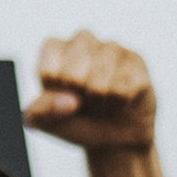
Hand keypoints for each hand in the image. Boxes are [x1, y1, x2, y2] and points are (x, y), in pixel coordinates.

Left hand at [23, 30, 155, 150]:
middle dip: (78, 97)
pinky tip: (120, 100)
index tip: (60, 96)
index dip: (56, 93)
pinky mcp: (135, 59)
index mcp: (53, 50)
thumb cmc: (72, 122)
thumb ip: (41, 111)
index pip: (48, 69)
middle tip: (82, 100)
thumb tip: (69, 101)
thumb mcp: (46, 122)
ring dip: (99, 100)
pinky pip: (124, 86)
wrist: (110, 136)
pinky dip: (119, 102)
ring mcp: (110, 47)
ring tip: (100, 100)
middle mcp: (81, 41)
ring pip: (101, 77)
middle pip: (73, 73)